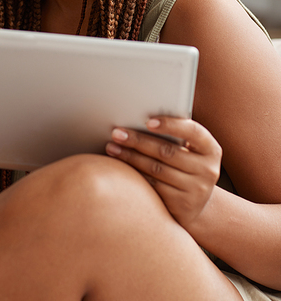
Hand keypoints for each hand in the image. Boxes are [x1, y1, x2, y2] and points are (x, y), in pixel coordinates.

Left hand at [106, 117, 221, 229]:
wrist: (198, 205)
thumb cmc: (187, 166)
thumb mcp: (192, 151)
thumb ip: (177, 136)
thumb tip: (140, 118)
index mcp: (211, 150)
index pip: (193, 132)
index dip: (170, 125)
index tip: (148, 121)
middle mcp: (208, 171)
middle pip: (167, 151)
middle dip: (138, 140)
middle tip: (117, 133)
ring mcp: (196, 191)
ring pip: (156, 169)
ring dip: (130, 157)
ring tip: (112, 148)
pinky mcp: (181, 207)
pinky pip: (152, 186)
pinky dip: (134, 175)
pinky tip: (120, 167)